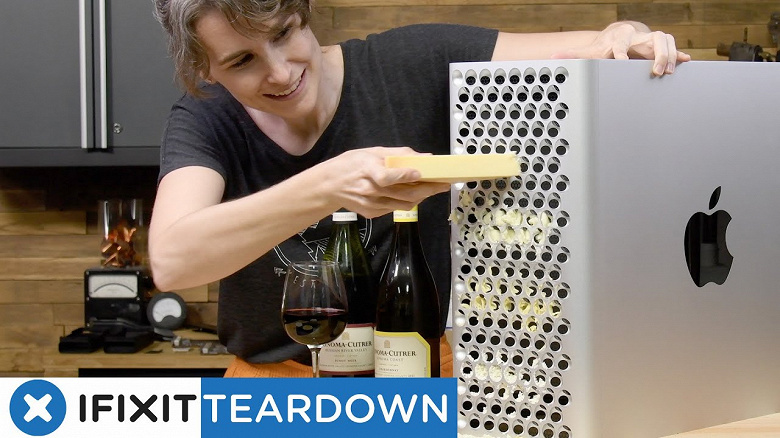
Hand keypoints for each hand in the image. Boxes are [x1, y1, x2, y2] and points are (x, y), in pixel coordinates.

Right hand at [319, 147, 449, 217]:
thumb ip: (398, 155)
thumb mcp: (371, 152)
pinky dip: (408, 202)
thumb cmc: (351, 165)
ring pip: (404, 204)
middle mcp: (369, 190)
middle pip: (403, 194)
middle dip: (427, 189)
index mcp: (367, 171)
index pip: (387, 177)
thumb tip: (425, 158)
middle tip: (443, 184)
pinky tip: (414, 194)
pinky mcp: (372, 213)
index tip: (419, 173)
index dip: (404, 176)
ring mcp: (371, 204)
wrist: (329, 186)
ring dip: (422, 197)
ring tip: (434, 188)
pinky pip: (395, 208)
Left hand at [551, 21, 690, 75]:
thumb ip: (573, 55)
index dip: (622, 53)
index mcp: (621, 37)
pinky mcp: (660, 46)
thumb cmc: (606, 46)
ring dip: (670, 55)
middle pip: (653, 38)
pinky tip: (687, 62)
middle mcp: (638, 36)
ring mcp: (650, 40)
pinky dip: (680, 55)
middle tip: (655, 72)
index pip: (622, 44)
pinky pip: (674, 47)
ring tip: (669, 72)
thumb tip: (553, 57)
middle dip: (657, 54)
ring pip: (667, 39)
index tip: (622, 63)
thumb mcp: (591, 51)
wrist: (620, 36)